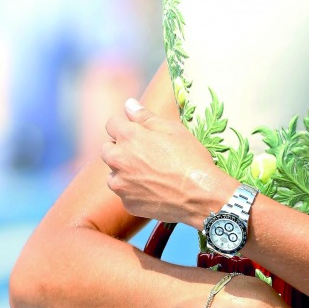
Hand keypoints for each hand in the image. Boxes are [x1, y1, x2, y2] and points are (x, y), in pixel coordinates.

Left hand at [102, 98, 224, 223]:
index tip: (137, 132)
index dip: (125, 126)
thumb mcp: (172, 130)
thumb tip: (128, 104)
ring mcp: (121, 184)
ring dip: (124, 171)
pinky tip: (153, 190)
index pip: (111, 124)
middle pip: (107, 150)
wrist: (201, 195)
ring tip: (149, 174)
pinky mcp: (128, 203)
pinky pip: (124, 193)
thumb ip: (145, 116)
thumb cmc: (190, 159)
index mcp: (128, 137)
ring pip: (113, 174)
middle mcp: (118, 160)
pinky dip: (134, 191)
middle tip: (145, 154)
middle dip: (120, 149)